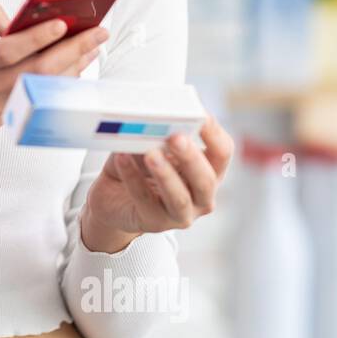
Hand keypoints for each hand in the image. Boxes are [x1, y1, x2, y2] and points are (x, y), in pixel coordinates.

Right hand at [0, 4, 108, 152]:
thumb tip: (18, 21)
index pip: (8, 51)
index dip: (38, 37)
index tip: (64, 23)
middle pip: (36, 71)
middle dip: (73, 50)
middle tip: (99, 32)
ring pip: (41, 89)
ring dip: (72, 68)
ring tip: (93, 47)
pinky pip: (33, 100)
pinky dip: (54, 83)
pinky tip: (70, 67)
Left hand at [80, 113, 234, 251]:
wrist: (114, 200)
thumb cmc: (140, 169)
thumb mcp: (151, 148)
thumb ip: (156, 137)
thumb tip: (152, 121)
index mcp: (208, 172)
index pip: (222, 153)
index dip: (214, 134)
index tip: (200, 115)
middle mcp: (201, 197)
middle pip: (205, 179)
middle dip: (191, 157)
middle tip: (176, 138)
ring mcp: (180, 215)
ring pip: (178, 197)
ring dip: (165, 174)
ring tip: (150, 154)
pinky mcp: (154, 223)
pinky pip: (143, 199)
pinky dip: (132, 177)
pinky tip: (122, 158)